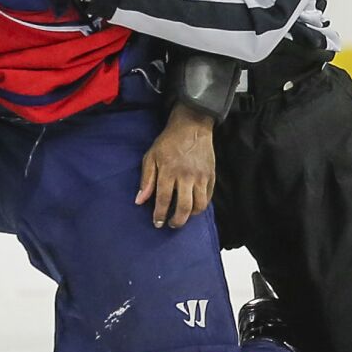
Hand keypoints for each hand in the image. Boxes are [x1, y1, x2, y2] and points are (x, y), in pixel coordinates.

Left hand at [136, 104, 214, 228]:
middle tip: (171, 224)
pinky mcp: (211, 175)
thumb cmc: (168, 142)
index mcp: (169, 171)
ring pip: (199, 205)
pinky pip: (208, 197)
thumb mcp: (151, 157)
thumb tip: (139, 201)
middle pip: (184, 207)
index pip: (163, 200)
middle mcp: (186, 176)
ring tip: (183, 216)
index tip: (157, 223)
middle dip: (176, 221)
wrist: (192, 126)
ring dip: (190, 216)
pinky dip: (201, 206)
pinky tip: (193, 206)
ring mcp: (201, 176)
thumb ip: (146, 180)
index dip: (159, 215)